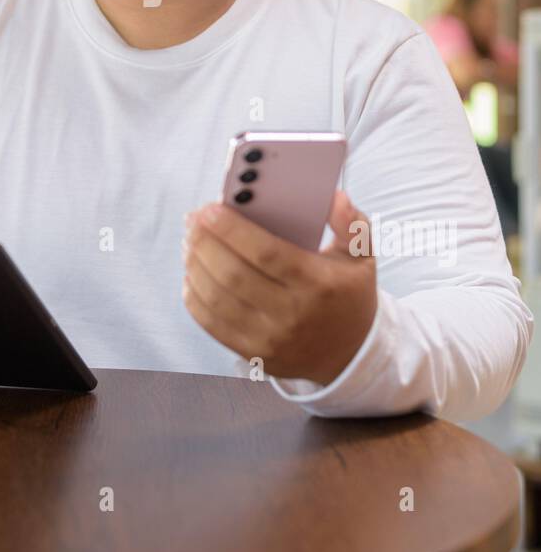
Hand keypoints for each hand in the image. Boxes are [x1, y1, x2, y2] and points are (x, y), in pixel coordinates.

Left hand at [182, 191, 377, 385]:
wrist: (350, 354)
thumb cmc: (347, 294)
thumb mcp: (361, 256)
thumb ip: (350, 223)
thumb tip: (333, 197)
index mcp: (318, 284)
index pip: (266, 253)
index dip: (232, 229)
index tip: (209, 208)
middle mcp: (293, 314)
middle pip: (234, 274)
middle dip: (205, 242)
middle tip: (193, 219)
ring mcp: (271, 339)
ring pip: (217, 298)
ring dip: (195, 265)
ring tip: (190, 241)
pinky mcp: (253, 354)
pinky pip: (211, 322)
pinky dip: (194, 294)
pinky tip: (193, 272)